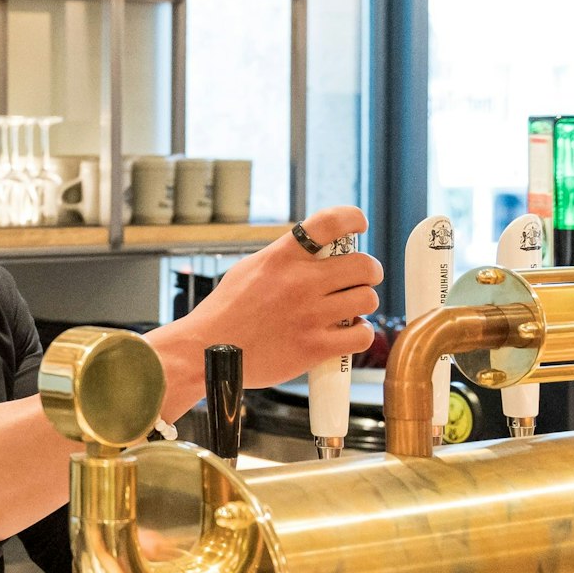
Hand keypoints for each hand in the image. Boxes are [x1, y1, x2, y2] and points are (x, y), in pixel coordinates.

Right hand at [158, 206, 382, 401]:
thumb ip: (283, 258)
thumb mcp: (248, 270)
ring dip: (363, 303)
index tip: (359, 227)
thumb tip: (313, 251)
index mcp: (282, 257)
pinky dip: (360, 333)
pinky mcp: (314, 347)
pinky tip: (347, 332)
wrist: (205, 352)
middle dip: (368, 271)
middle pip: (364, 265)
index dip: (354, 219)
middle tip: (361, 279)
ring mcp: (309, 315)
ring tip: (349, 310)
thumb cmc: (225, 313)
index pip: (332, 222)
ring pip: (367, 299)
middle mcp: (300, 282)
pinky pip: (362, 335)